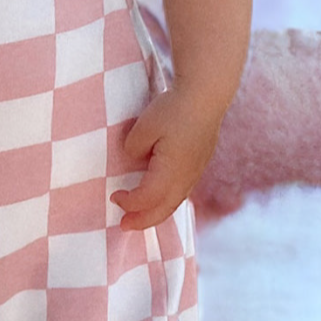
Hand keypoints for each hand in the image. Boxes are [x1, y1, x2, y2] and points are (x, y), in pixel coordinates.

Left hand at [110, 85, 224, 230]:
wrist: (206, 94)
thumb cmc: (173, 108)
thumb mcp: (144, 127)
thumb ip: (134, 149)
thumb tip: (136, 160)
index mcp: (171, 171)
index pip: (147, 198)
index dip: (129, 202)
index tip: (113, 197)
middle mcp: (187, 177)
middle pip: (164, 209)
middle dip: (143, 220)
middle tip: (124, 226)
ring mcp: (196, 171)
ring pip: (176, 201)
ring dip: (156, 212)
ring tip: (141, 216)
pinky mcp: (200, 162)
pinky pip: (183, 190)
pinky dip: (168, 200)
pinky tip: (161, 195)